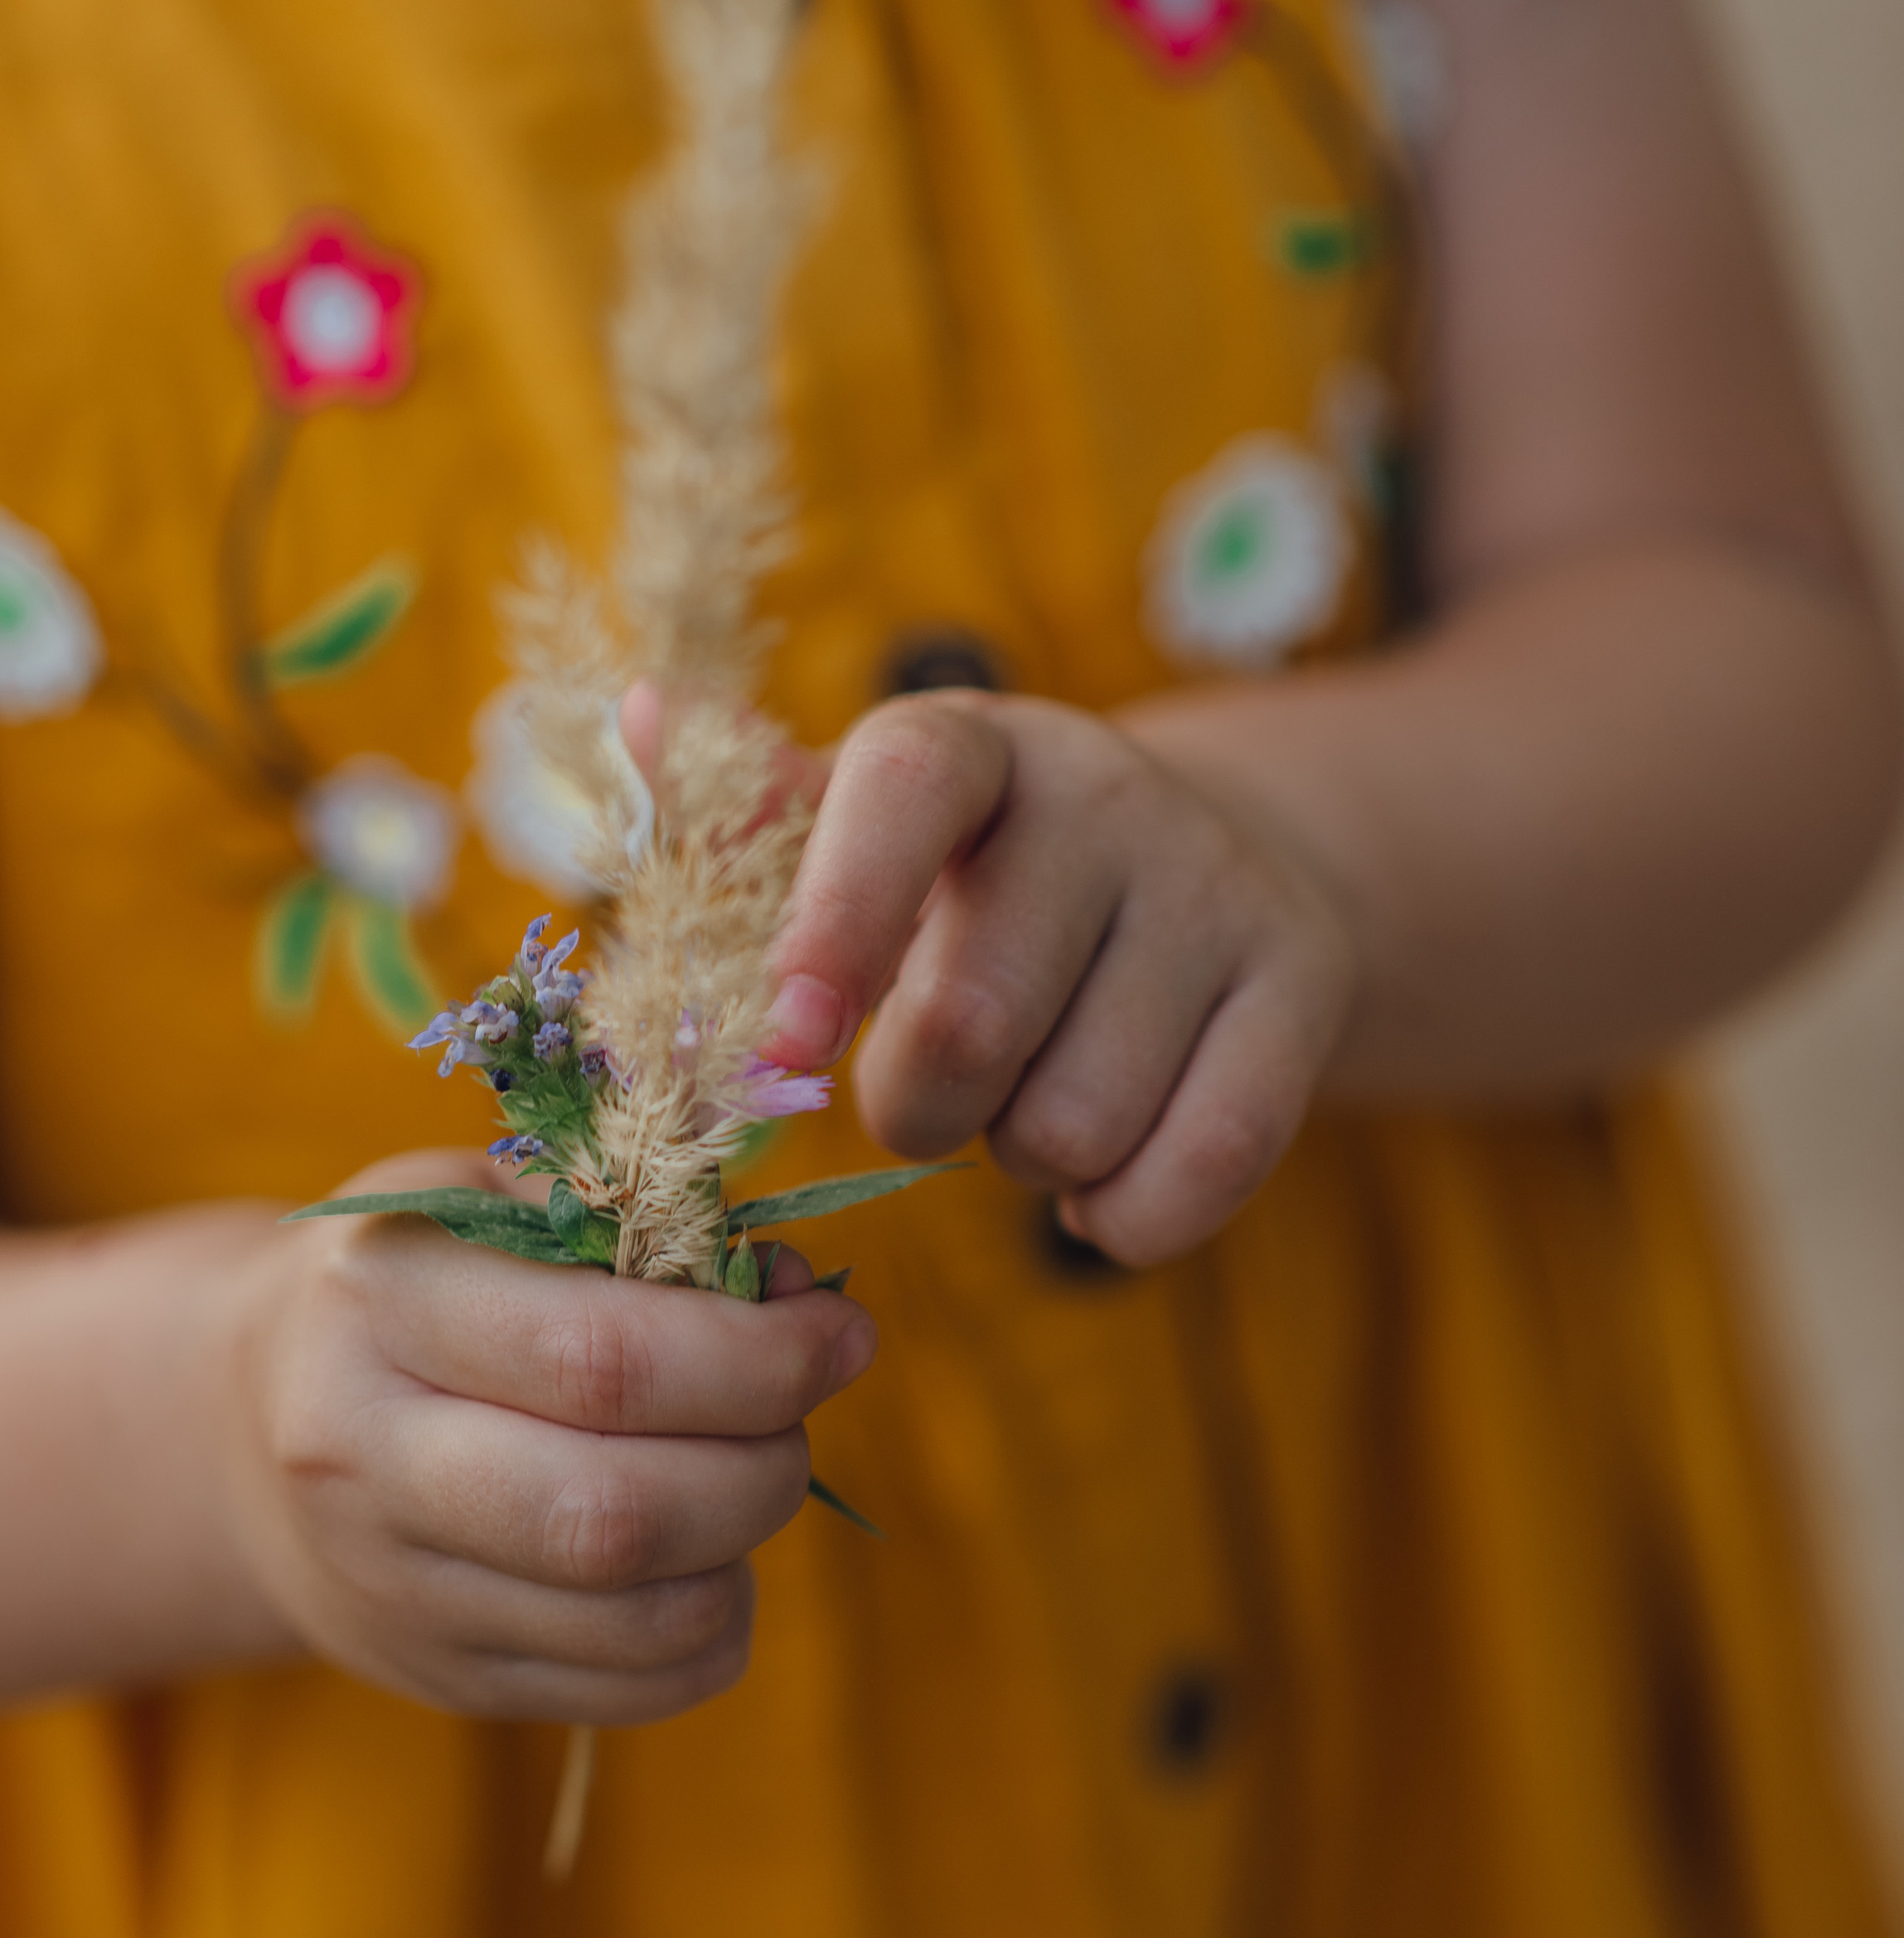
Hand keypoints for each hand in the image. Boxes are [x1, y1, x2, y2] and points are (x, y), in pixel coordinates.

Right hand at [225, 1154, 876, 1721]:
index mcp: (381, 1305)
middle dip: (765, 1463)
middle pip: (621, 1512)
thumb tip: (791, 1285)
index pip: (604, 1361)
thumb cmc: (415, 1279)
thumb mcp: (487, 1198)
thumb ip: (637, 1220)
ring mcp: (396, 1588)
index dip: (760, 1356)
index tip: (842, 1331)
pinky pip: (634, 1690)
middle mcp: (366, 1459)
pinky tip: (702, 1558)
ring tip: (744, 1477)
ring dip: (745, 1549)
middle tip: (797, 1413)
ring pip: (639, 1618)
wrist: (248, 1426)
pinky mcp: (441, 1676)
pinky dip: (714, 1630)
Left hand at [762, 694, 1359, 1266]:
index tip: (786, 1041)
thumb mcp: (864, 834)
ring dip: (1020, 1156)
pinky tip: (1100, 1174)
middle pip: (972, 1020)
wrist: (1213, 871)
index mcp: (970, 746)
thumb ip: (743, 811)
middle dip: (915, 1105)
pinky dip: (1122, 1217)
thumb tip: (635, 720)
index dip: (835, 919)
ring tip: (1028, 1096)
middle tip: (924, 1091)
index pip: (903, 791)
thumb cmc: (977, 877)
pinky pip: (1195, 1171)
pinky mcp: (1303, 988)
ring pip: (1075, 1122)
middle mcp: (1105, 795)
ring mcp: (1218, 888)